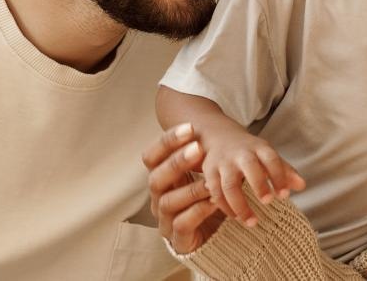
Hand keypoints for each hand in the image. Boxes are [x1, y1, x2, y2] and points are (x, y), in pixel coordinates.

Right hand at [144, 123, 223, 253]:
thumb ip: (202, 158)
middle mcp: (159, 198)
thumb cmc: (207, 199)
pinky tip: (213, 203)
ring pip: (167, 202)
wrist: (215, 236)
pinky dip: (197, 211)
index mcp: (162, 178)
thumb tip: (208, 130)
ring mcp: (166, 219)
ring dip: (190, 189)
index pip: (152, 157)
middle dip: (176, 162)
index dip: (167, 142)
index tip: (189, 128)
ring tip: (210, 182)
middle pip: (155, 178)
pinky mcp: (178, 239)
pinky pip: (181, 224)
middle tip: (198, 148)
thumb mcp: (204, 175)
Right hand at [199, 122, 305, 226]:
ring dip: (240, 205)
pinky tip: (236, 217)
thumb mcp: (267, 155)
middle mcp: (240, 154)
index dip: (279, 176)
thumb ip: (285, 171)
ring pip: (229, 185)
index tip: (285, 195)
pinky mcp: (209, 172)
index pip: (271, 159)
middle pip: (249, 167)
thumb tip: (302, 186)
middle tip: (268, 202)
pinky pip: (215, 193)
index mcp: (259, 148)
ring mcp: (223, 163)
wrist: (218, 136)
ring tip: (252, 222)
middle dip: (258, 184)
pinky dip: (225, 207)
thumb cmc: (249, 151)